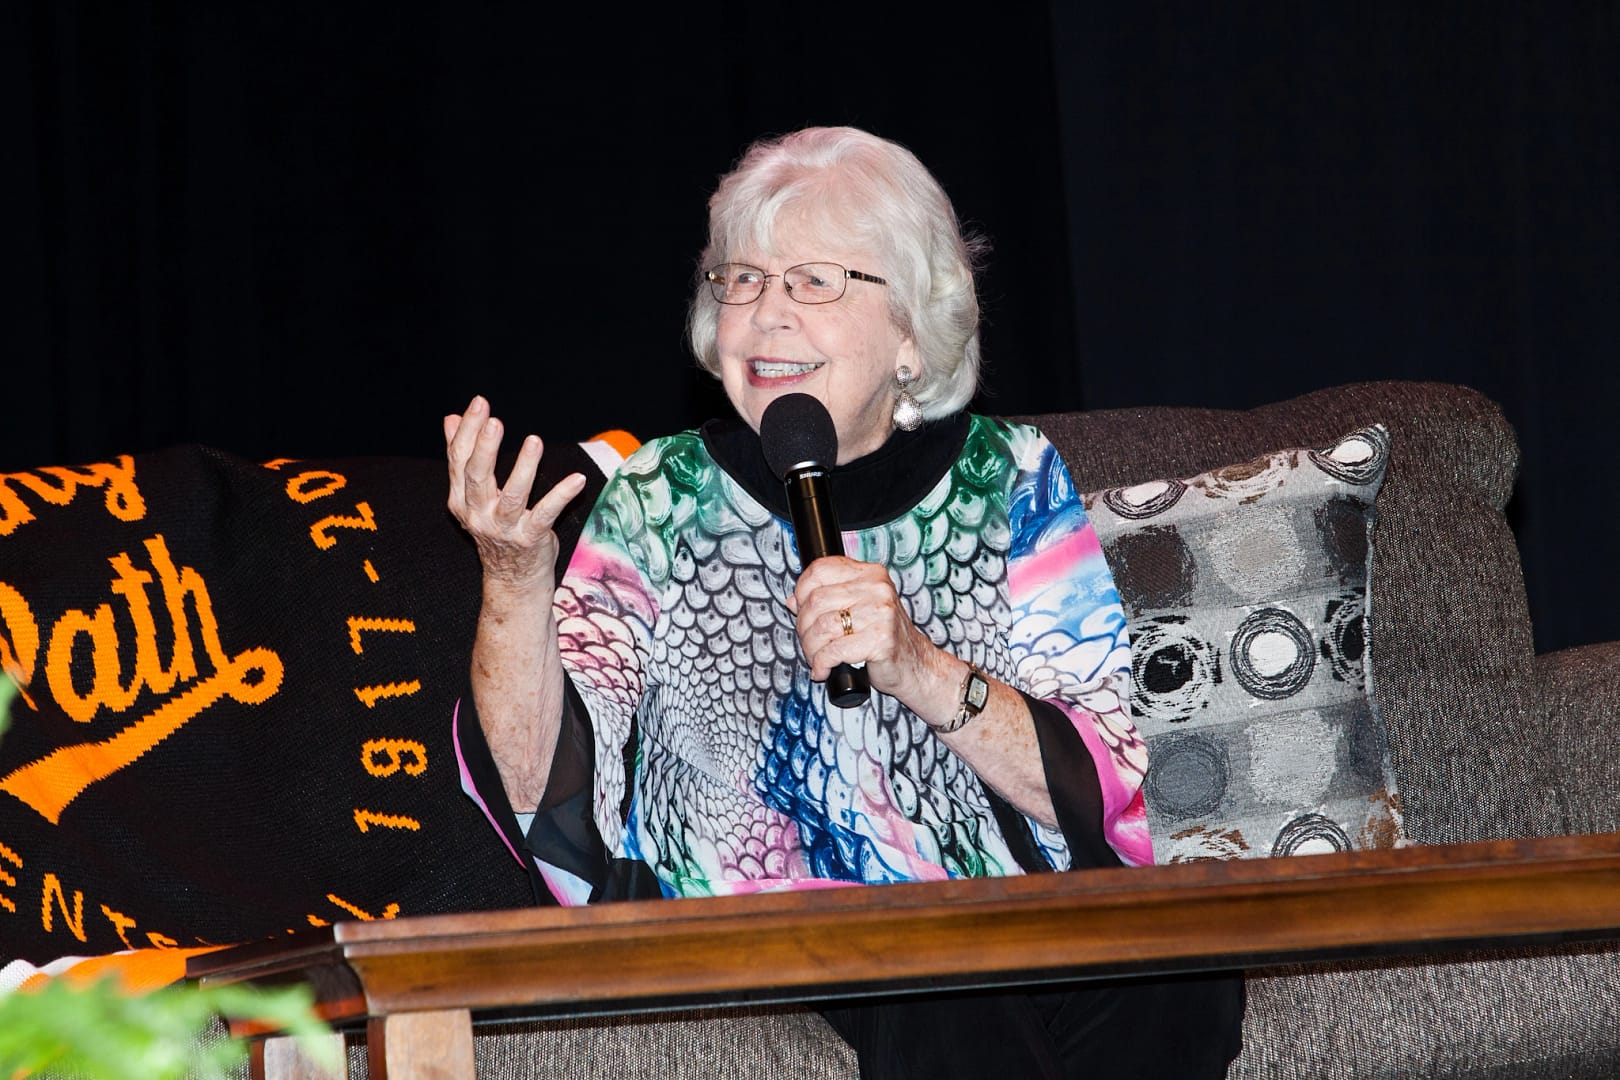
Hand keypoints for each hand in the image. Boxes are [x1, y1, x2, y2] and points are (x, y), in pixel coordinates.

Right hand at [444, 395, 587, 594]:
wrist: (512, 580)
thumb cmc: (498, 529)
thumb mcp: (475, 496)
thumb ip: (463, 459)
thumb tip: (451, 419)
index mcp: (461, 500)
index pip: (459, 460)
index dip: (468, 431)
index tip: (480, 404)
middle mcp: (477, 514)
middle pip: (477, 476)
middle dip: (484, 446)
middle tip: (494, 420)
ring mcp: (504, 529)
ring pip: (512, 495)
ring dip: (523, 467)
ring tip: (534, 441)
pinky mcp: (530, 539)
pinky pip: (546, 514)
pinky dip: (562, 496)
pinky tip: (577, 479)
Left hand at [786, 556, 948, 706]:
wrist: (915, 665)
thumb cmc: (882, 638)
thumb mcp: (856, 610)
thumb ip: (828, 600)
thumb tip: (793, 601)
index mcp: (870, 574)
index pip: (820, 570)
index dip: (801, 591)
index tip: (799, 610)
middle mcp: (877, 588)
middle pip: (816, 601)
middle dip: (804, 627)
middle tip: (809, 643)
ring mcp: (880, 613)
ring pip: (822, 627)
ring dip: (811, 649)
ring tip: (816, 659)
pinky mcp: (881, 640)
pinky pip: (834, 651)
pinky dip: (822, 663)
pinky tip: (824, 670)